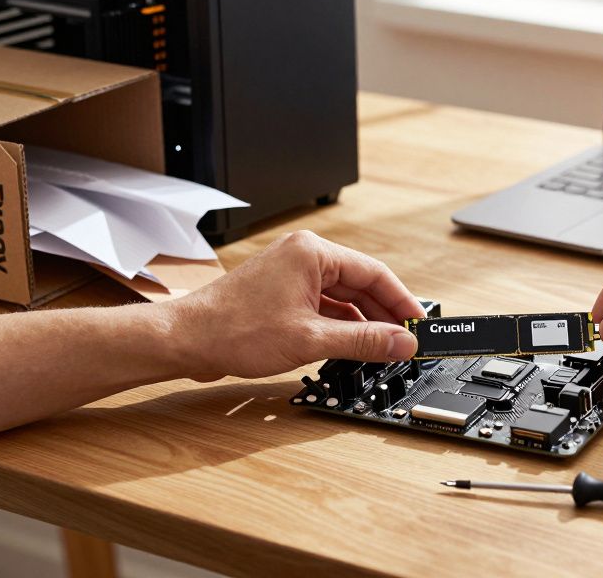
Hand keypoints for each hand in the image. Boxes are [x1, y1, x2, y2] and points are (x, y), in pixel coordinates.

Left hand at [161, 230, 423, 380]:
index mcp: (312, 252)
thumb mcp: (309, 339)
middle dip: (383, 314)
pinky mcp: (281, 293)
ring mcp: (290, 274)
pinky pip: (323, 305)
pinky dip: (339, 325)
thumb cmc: (231, 330)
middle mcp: (302, 256)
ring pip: (342, 296)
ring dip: (362, 322)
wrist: (184, 341)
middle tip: (405, 342)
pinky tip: (352, 345)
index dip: (401, 302)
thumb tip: (399, 343)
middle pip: (360, 284)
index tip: (418, 325)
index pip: (375, 273)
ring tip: (382, 348)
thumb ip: (363, 341)